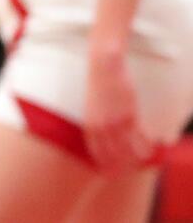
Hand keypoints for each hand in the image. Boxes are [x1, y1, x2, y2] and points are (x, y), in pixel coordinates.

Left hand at [84, 49, 154, 170]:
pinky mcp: (129, 114)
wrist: (104, 66)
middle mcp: (102, 125)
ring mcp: (116, 121)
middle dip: (118, 166)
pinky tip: (150, 150)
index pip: (95, 150)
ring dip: (134, 159)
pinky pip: (139, 136)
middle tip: (124, 174)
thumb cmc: (97, 84)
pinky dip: (145, 145)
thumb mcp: (91, 106)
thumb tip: (100, 134)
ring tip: (140, 164)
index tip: (105, 172)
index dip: (101, 163)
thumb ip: (95, 121)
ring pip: (127, 147)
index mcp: (89, 123)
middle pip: (112, 153)